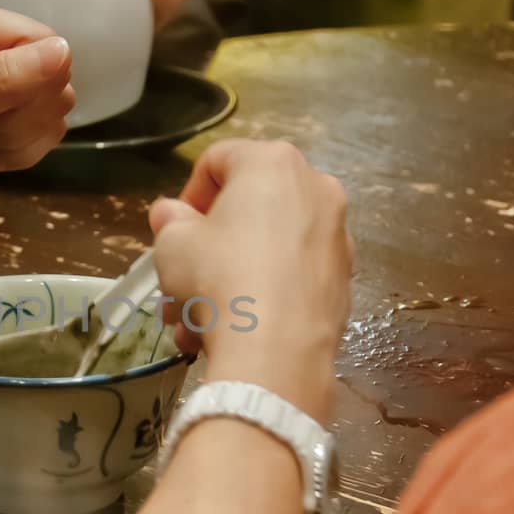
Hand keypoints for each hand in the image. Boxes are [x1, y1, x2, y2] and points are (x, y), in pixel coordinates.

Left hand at [0, 0, 72, 245]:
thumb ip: (5, 80)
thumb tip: (64, 49)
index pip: (44, 41)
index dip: (32, 86)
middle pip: (54, 75)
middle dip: (22, 117)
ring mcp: (1, 76)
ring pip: (54, 106)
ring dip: (19, 137)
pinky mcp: (9, 109)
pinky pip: (46, 128)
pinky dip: (19, 150)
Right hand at [148, 141, 350, 419]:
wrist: (276, 353)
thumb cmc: (219, 278)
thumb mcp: (173, 245)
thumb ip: (170, 221)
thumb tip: (171, 215)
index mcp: (274, 163)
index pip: (218, 160)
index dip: (187, 195)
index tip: (173, 232)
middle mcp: (316, 189)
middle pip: (247, 208)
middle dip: (208, 246)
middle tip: (180, 280)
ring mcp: (336, 237)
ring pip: (267, 248)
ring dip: (227, 279)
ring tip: (195, 321)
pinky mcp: (343, 281)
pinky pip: (290, 277)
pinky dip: (262, 294)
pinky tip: (232, 330)